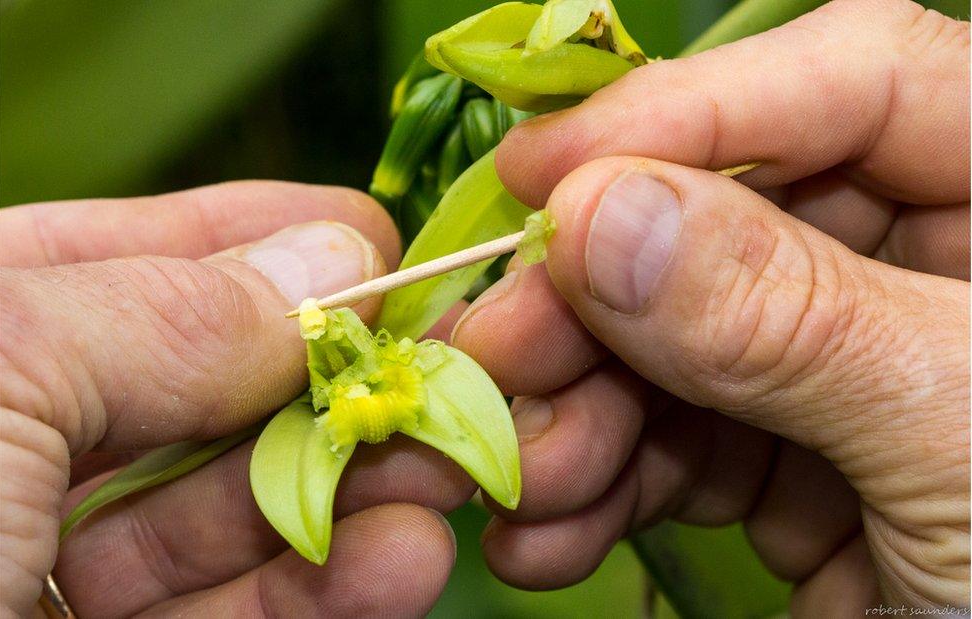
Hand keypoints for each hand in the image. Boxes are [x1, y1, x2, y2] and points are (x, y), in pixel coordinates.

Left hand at [0, 182, 474, 616]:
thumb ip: (166, 310)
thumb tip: (334, 255)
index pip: (126, 259)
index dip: (253, 238)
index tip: (373, 237)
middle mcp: (11, 444)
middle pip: (207, 391)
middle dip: (333, 377)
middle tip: (445, 366)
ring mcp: (53, 563)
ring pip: (236, 507)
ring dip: (357, 483)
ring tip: (452, 463)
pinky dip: (332, 591)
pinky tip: (408, 557)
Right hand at [453, 0, 968, 611]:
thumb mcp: (967, 442)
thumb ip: (792, 320)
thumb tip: (602, 216)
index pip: (854, 83)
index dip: (688, 109)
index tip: (541, 176)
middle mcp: (930, 271)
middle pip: (725, 223)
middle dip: (592, 300)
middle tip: (488, 358)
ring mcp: (852, 370)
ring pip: (674, 344)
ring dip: (575, 413)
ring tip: (514, 484)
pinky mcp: (801, 464)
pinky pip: (677, 444)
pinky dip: (600, 486)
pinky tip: (548, 535)